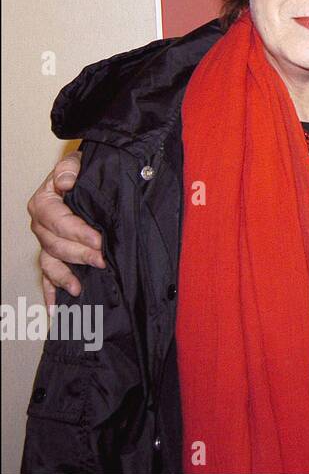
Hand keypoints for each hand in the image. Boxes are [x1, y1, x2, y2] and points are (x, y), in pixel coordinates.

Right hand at [27, 150, 102, 304]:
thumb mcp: (77, 164)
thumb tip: (66, 182)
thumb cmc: (81, 173)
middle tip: (101, 260)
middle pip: (55, 244)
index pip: (58, 221)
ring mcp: (47, 242)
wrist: (83, 180)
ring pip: (50, 262)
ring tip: (78, 288)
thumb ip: (70, 169)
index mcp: (45, 203)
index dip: (77, 232)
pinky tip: (56, 309)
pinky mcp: (54, 255)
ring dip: (64, 276)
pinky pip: (48, 276)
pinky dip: (51, 292)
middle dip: (79, 254)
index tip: (97, 240)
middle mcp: (42, 225)